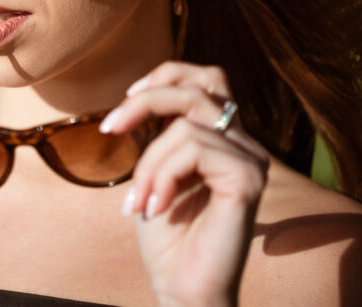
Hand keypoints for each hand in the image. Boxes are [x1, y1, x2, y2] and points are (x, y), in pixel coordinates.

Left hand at [99, 62, 269, 306]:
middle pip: (201, 86)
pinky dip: (162, 175)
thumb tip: (145, 94)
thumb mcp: (157, 170)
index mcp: (227, 139)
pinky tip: (157, 208)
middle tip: (109, 129)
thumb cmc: (168, 239)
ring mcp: (252, 160)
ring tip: (141, 202)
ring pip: (186, 125)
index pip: (208, 78)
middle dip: (146, 102)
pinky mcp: (248, 178)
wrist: (183, 290)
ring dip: (149, 163)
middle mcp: (246, 145)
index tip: (126, 99)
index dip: (167, 75)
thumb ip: (163, 132)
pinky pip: (193, 148)